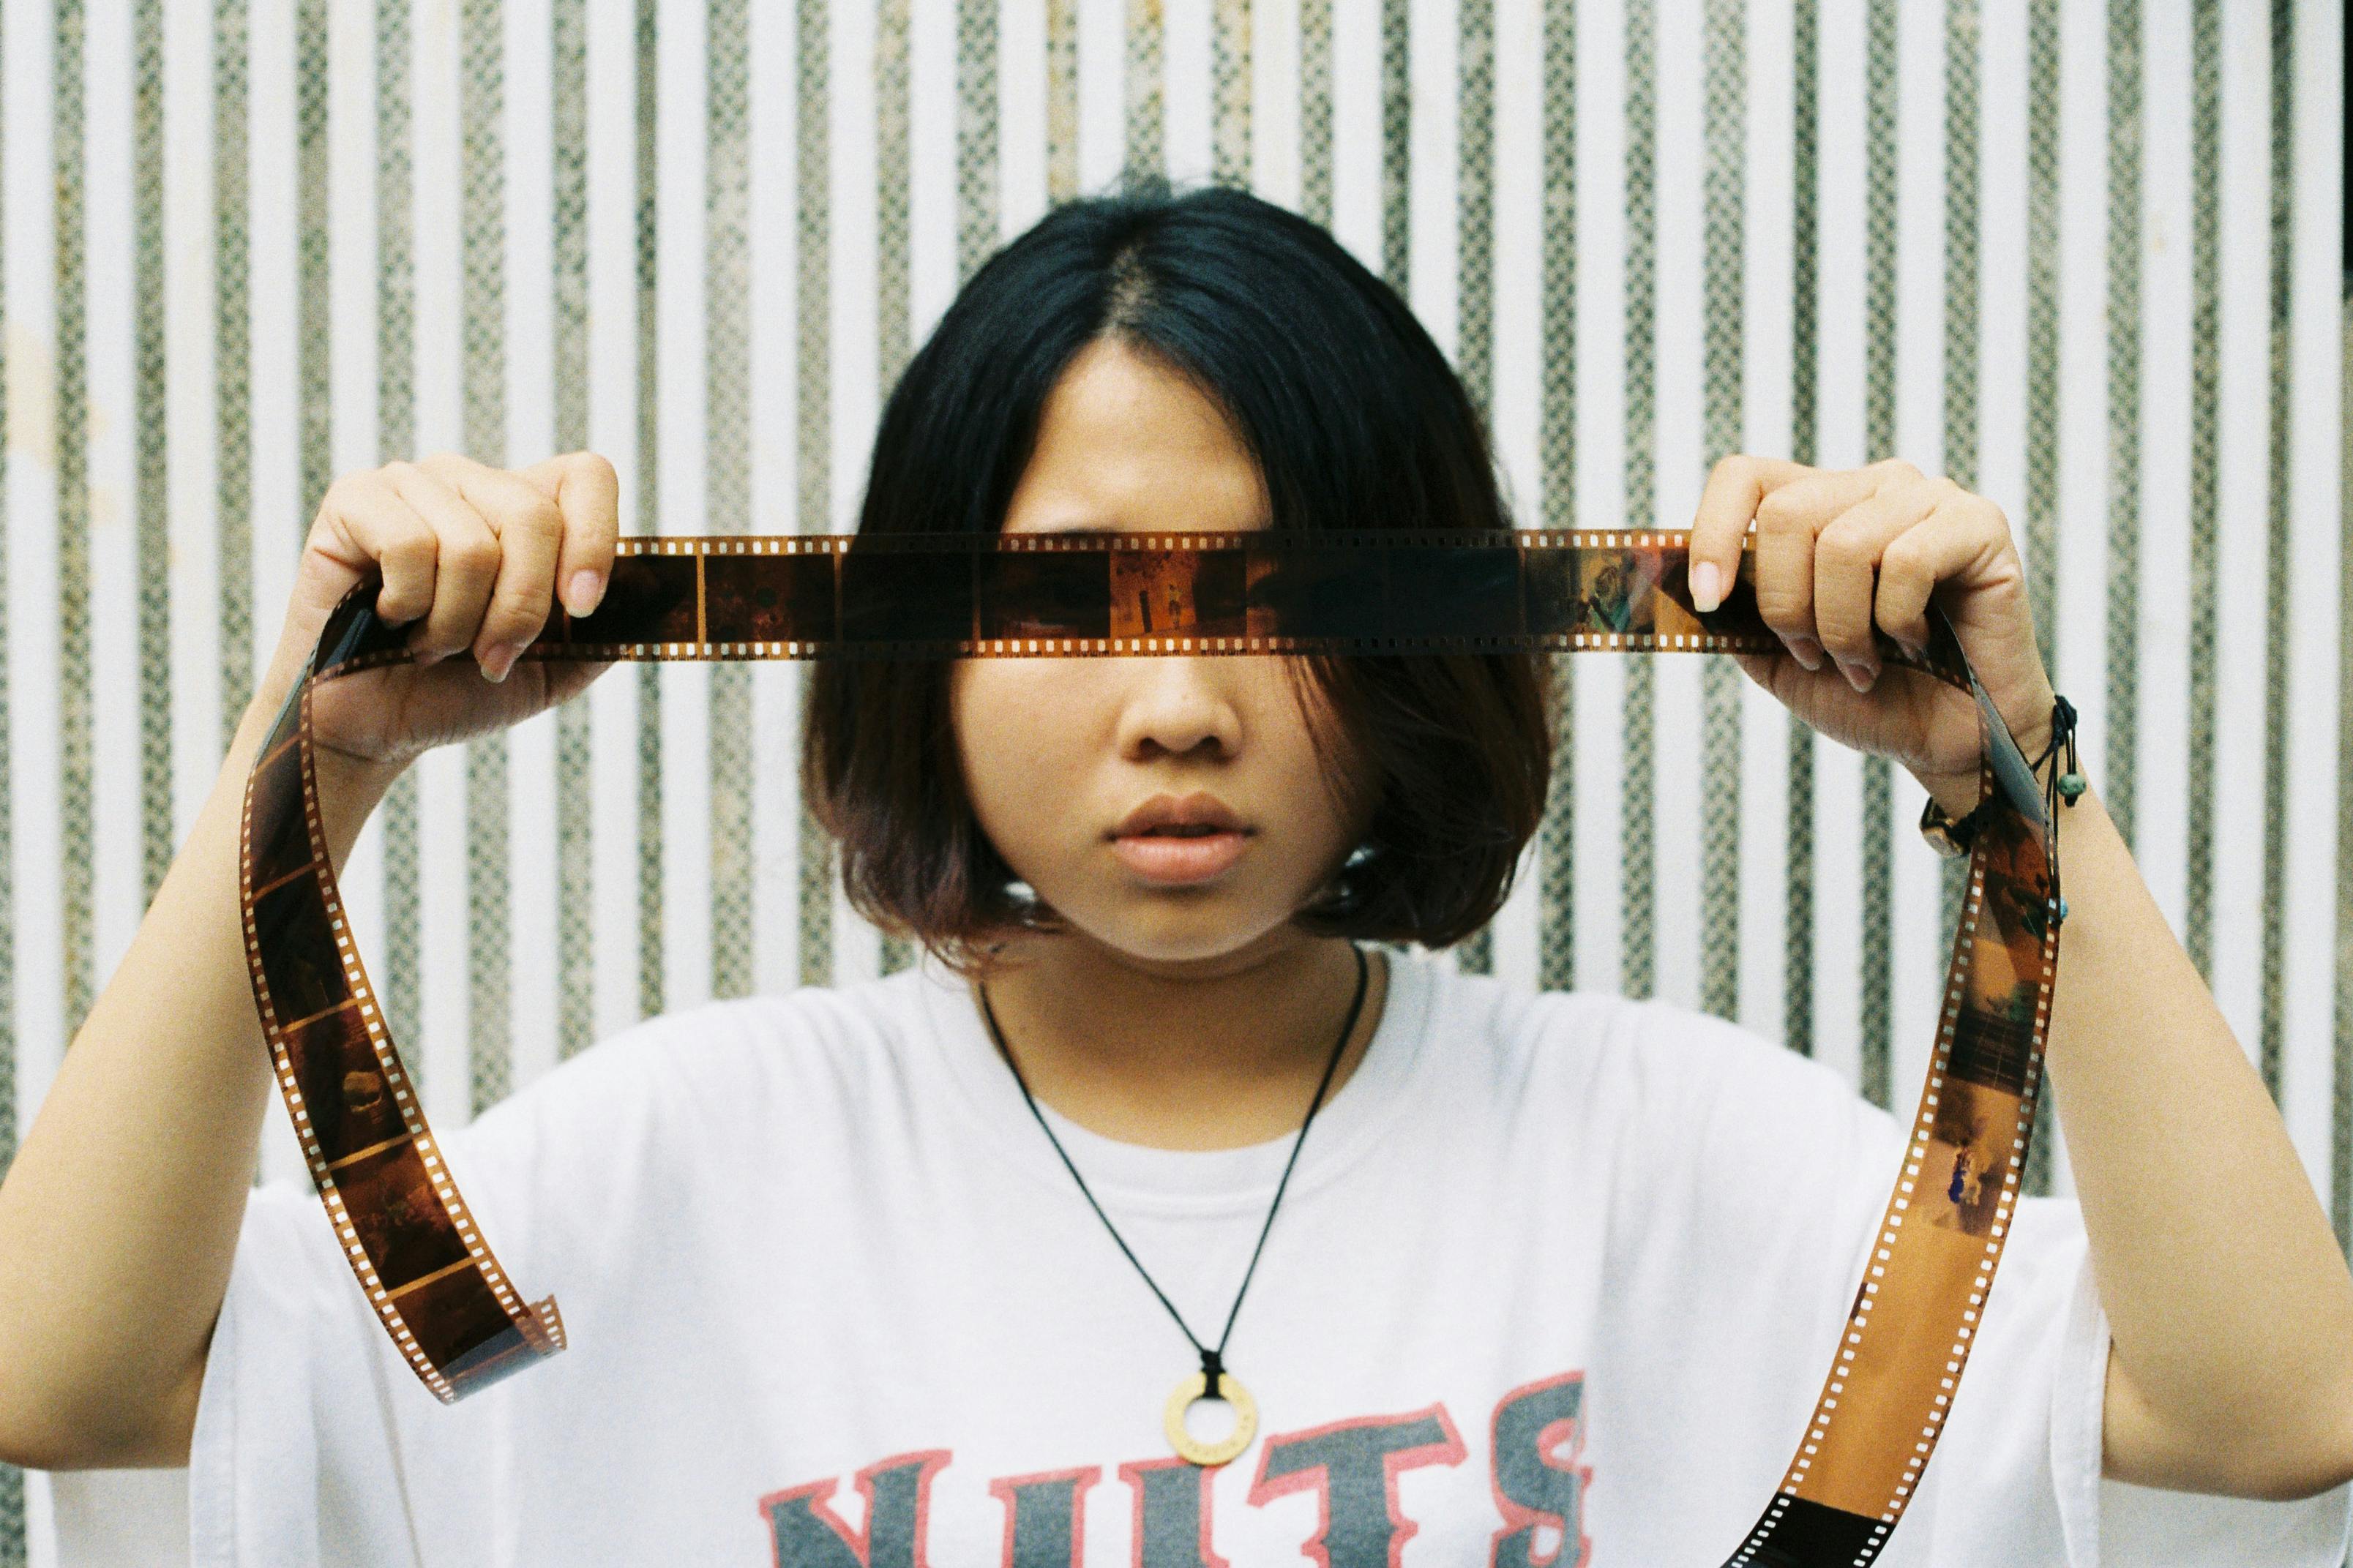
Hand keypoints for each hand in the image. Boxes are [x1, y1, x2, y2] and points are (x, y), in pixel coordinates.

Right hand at [253, 451, 621, 788]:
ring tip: (432, 643)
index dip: (594, 539)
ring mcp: (412, 483)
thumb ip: (608, 631)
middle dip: (520, 609)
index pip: (587, 475)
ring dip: (457, 623)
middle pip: (533, 516)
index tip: (582, 608)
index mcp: (526, 508)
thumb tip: (658, 596)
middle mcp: (472, 481)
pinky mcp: (355, 499)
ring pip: (471, 544)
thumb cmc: (461, 690)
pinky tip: (390, 620)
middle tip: (489, 655)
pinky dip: (408, 605)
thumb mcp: (555, 668)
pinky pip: (409, 544)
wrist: (375, 727)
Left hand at [1684, 455, 2056, 811]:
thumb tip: (1680, 586)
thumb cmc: (1871, 694)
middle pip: (1786, 514)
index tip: (1710, 601)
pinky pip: (1907, 560)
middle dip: (1787, 605)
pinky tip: (1917, 642)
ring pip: (1844, 543)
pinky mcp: (1979, 525)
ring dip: (1842, 625)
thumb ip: (1733, 614)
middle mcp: (1871, 487)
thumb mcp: (1777, 658)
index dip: (1713, 534)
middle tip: (1816, 654)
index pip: (1744, 476)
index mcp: (1819, 506)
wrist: (1948, 742)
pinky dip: (1897, 621)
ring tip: (1866, 660)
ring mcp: (1927, 499)